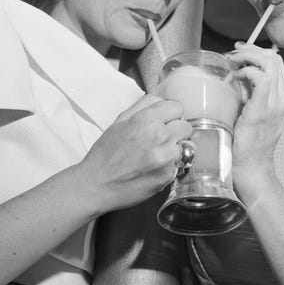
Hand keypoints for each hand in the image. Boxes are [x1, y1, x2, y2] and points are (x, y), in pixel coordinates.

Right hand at [79, 94, 191, 211]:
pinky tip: (154, 169)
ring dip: (176, 149)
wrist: (97, 184)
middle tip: (162, 140)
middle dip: (176, 131)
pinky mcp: (169, 175)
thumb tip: (161, 100)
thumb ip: (143, 106)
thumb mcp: (119, 121)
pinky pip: (180, 165)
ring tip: (158, 155)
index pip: (177, 107)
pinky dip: (171, 166)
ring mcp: (167, 157)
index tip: (165, 121)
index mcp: (147, 119)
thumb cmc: (105, 153)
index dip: (170, 114)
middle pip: (186, 127)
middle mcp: (160, 136)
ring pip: (187, 146)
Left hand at [228, 44, 283, 175]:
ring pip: (270, 64)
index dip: (258, 51)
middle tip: (233, 53)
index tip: (239, 51)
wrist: (253, 167)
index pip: (277, 63)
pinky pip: (261, 79)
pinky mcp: (263, 111)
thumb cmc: (249, 143)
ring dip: (248, 57)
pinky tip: (235, 77)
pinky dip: (247, 71)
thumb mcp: (253, 111)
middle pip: (275, 59)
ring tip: (233, 62)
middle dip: (251, 50)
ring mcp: (277, 105)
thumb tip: (236, 75)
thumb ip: (249, 93)